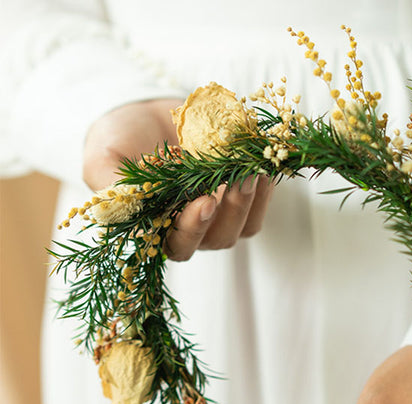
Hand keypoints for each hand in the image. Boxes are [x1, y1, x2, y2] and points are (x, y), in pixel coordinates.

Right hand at [83, 99, 273, 259]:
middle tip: (240, 178)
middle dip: (233, 211)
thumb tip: (122, 206)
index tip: (204, 201)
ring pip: (246, 225)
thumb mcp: (103, 157)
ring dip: (254, 200)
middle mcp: (193, 227)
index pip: (180, 244)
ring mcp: (221, 213)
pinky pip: (262, 203)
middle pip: (220, 238)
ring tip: (256, 168)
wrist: (147, 109)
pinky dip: (266, 186)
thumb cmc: (120, 137)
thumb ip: (110, 186)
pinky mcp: (241, 195)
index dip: (194, 229)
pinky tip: (264, 162)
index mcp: (160, 228)